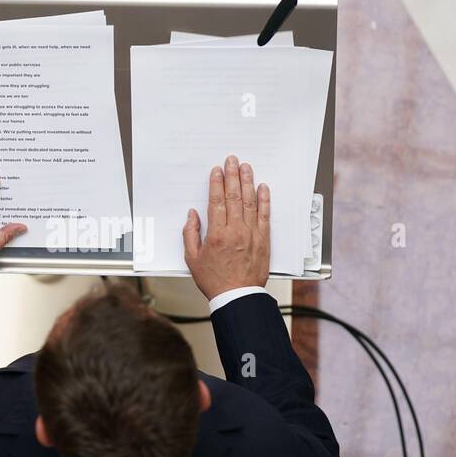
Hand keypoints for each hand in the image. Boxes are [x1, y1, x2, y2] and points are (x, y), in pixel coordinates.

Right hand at [182, 154, 269, 300]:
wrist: (237, 296)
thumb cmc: (215, 280)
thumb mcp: (193, 259)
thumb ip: (190, 234)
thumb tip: (192, 215)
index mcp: (217, 235)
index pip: (217, 201)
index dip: (216, 183)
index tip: (216, 171)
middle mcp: (235, 231)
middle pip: (234, 197)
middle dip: (232, 176)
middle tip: (232, 160)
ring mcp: (251, 234)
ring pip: (250, 202)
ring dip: (248, 182)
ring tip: (246, 167)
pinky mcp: (263, 240)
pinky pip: (264, 215)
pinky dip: (264, 200)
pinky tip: (263, 188)